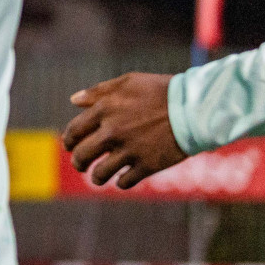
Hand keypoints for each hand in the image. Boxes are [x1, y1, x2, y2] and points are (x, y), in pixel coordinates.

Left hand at [61, 72, 187, 188]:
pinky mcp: (147, 166)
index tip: (70, 146)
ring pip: (100, 173)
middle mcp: (112, 132)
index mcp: (104, 110)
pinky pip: (124, 182)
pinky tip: (122, 179)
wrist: (195, 108)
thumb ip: (99, 91)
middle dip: (78, 162)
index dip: (69, 141)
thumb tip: (74, 100)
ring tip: (98, 178)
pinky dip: (120, 182)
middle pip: (82, 155)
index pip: (74, 131)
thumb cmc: (161, 91)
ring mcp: (129, 150)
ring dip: (96, 177)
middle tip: (80, 165)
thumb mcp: (128, 82)